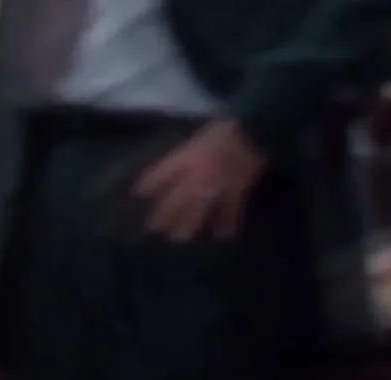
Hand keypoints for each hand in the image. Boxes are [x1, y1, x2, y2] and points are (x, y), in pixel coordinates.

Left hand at [132, 119, 265, 241]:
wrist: (253, 132)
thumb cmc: (225, 129)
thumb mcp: (197, 138)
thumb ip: (185, 154)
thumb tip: (174, 166)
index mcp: (184, 160)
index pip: (157, 177)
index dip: (145, 187)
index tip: (137, 195)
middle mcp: (194, 179)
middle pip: (172, 204)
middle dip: (161, 217)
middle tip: (153, 229)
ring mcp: (214, 190)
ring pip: (195, 216)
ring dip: (186, 228)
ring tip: (179, 238)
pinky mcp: (235, 196)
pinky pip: (229, 216)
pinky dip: (226, 226)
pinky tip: (222, 235)